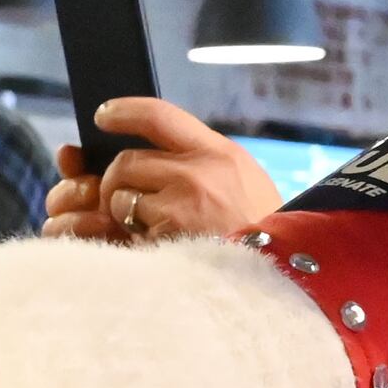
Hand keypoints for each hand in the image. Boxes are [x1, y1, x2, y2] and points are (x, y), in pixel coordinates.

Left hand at [40, 96, 285, 243]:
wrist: (284, 275)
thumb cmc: (262, 235)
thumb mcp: (243, 184)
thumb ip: (203, 166)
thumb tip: (152, 160)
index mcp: (220, 153)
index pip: (159, 116)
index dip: (124, 111)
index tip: (103, 115)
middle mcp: (199, 171)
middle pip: (127, 160)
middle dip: (116, 182)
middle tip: (122, 201)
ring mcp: (182, 203)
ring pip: (119, 196)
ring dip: (122, 214)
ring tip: (148, 231)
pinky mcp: (167, 235)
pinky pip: (126, 231)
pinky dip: (132, 242)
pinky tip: (158, 251)